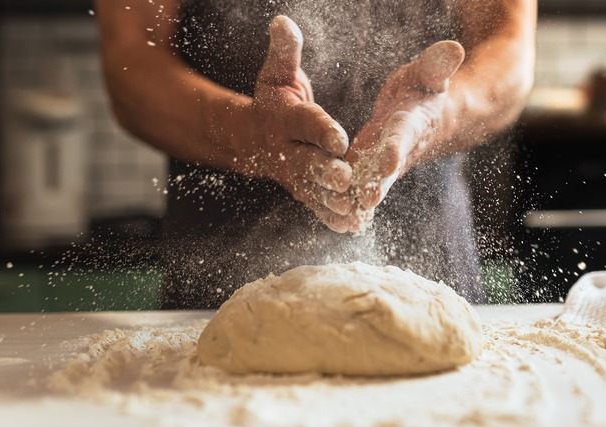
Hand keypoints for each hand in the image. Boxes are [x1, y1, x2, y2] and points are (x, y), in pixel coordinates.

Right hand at [245, 16, 355, 231]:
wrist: (252, 138)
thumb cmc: (274, 100)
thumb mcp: (277, 73)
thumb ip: (285, 52)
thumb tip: (282, 21)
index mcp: (284, 118)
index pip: (304, 123)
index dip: (321, 129)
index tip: (339, 137)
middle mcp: (286, 150)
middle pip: (307, 162)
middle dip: (325, 171)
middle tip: (346, 179)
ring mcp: (293, 175)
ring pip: (313, 190)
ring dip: (332, 201)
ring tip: (354, 209)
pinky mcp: (301, 191)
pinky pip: (316, 206)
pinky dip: (331, 217)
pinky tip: (351, 226)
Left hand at [343, 41, 464, 231]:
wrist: (429, 117)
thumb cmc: (425, 88)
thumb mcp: (429, 73)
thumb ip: (437, 64)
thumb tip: (454, 47)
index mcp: (412, 123)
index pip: (403, 135)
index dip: (396, 147)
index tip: (388, 160)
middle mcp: (399, 148)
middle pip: (387, 169)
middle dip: (377, 185)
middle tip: (365, 202)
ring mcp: (385, 163)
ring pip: (372, 184)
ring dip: (360, 200)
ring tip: (346, 217)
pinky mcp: (372, 169)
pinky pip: (362, 187)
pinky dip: (353, 203)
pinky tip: (338, 220)